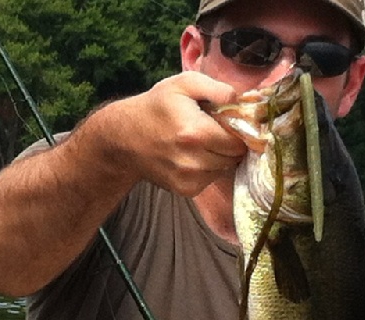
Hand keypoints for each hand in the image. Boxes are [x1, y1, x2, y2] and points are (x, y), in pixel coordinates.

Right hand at [108, 71, 247, 196]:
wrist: (125, 137)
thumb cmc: (157, 106)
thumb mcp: (183, 84)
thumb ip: (214, 87)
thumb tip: (238, 99)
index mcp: (196, 133)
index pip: (239, 141)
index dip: (238, 130)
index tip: (228, 122)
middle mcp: (193, 160)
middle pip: (233, 157)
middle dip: (229, 143)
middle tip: (213, 130)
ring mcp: (189, 178)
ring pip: (224, 169)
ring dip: (219, 157)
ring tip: (200, 142)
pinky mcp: (185, 190)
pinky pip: (211, 179)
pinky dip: (208, 168)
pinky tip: (192, 156)